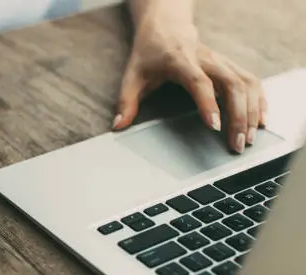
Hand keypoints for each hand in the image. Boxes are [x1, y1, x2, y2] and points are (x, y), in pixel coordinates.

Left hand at [114, 20, 265, 152]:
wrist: (165, 25)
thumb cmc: (148, 53)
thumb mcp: (132, 75)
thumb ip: (126, 102)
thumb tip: (118, 126)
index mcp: (180, 60)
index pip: (199, 81)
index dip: (208, 103)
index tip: (214, 126)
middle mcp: (206, 58)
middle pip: (231, 83)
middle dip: (238, 115)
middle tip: (236, 144)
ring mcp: (220, 60)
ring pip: (246, 82)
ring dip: (251, 110)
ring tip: (249, 138)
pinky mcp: (229, 65)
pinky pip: (251, 80)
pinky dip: (258, 100)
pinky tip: (260, 120)